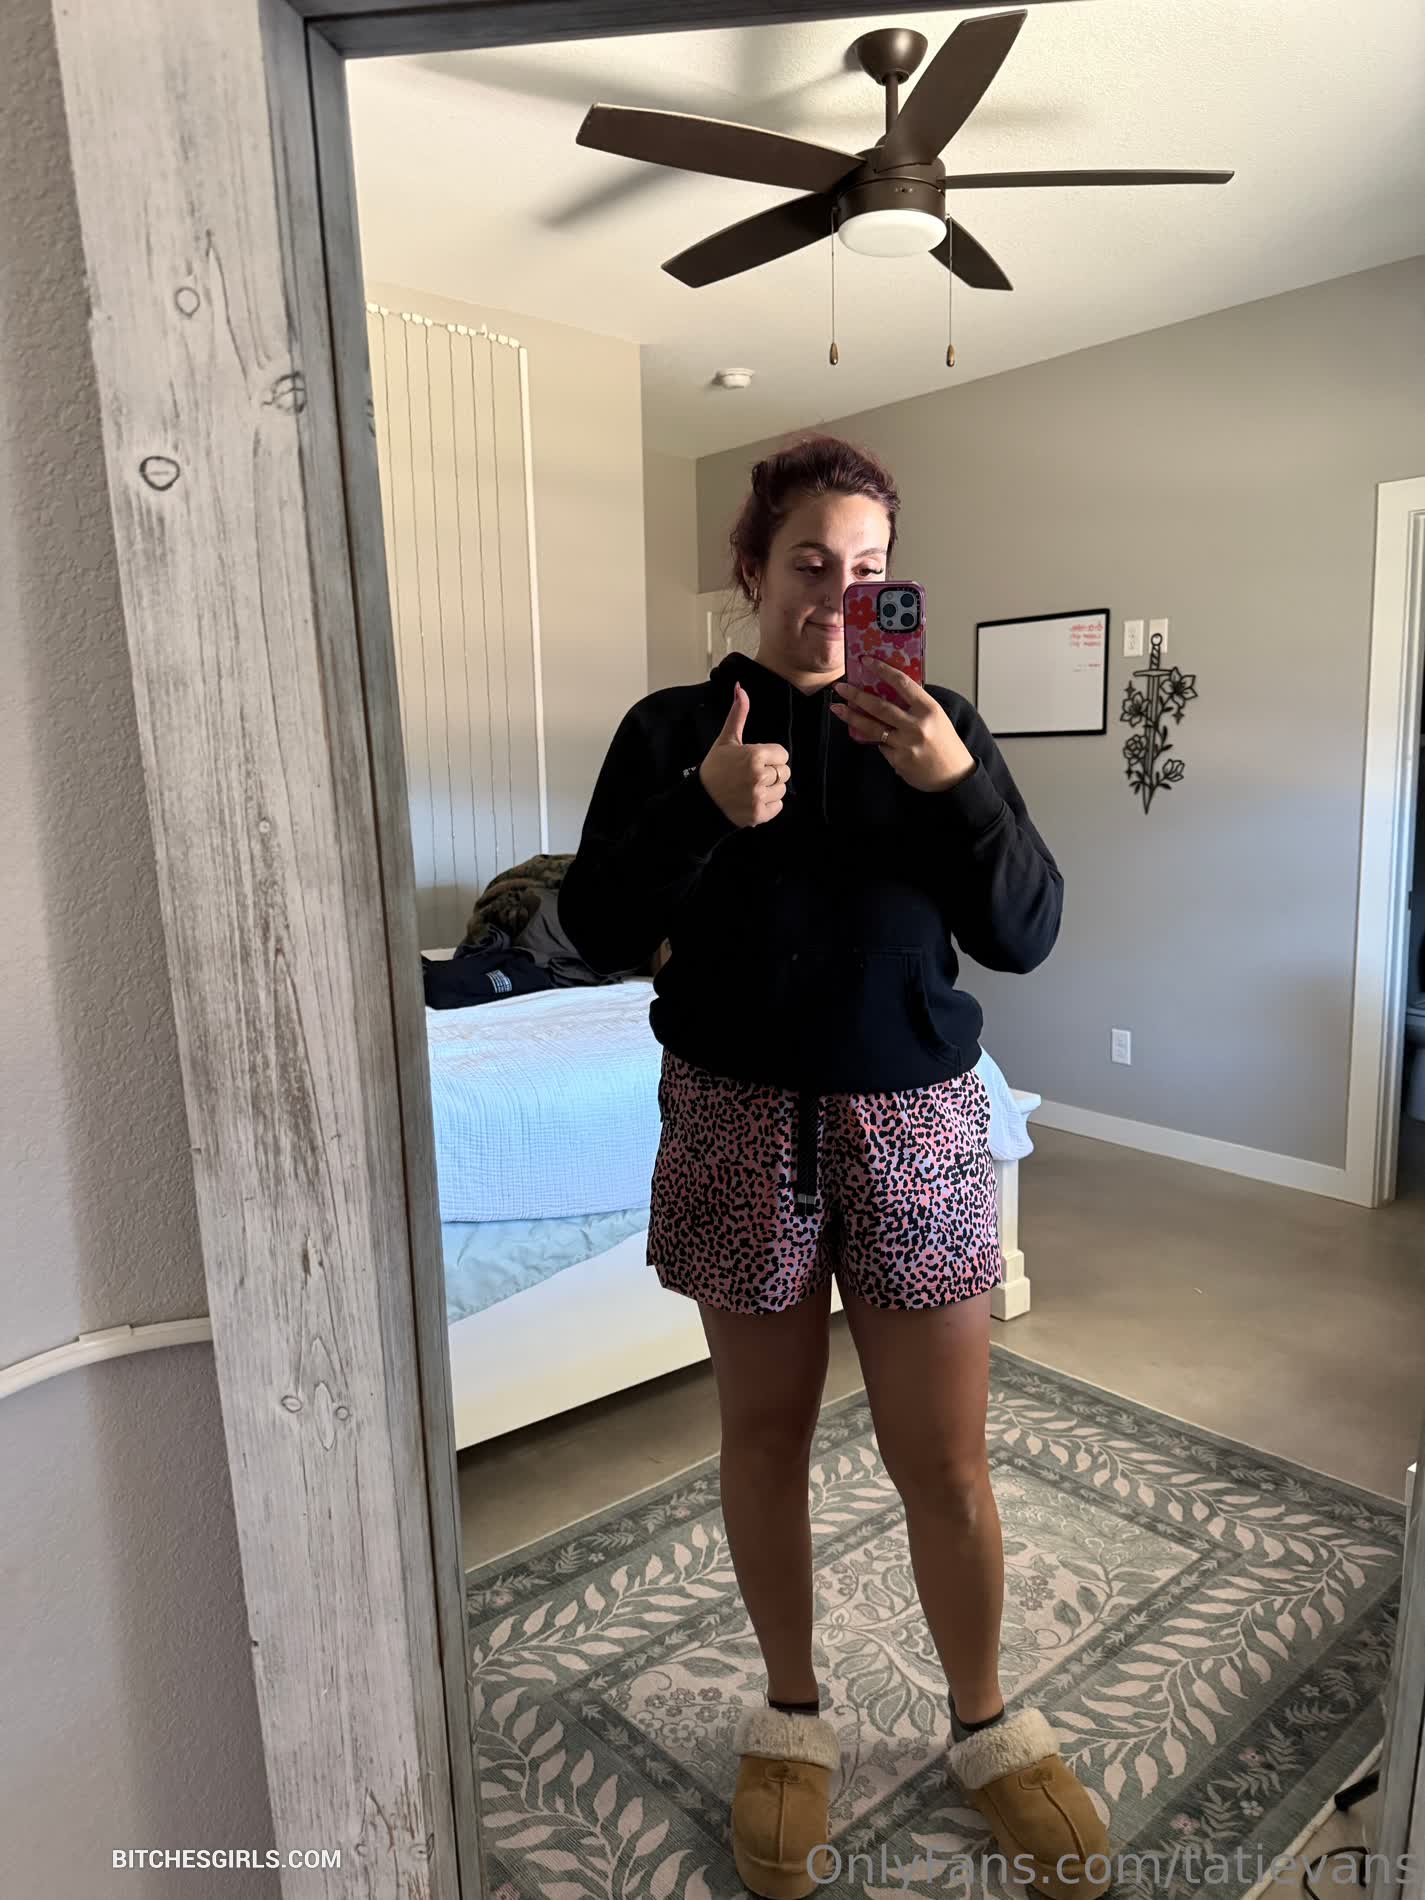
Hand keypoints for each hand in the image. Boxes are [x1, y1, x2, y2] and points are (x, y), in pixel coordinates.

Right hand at [698, 682, 789, 826]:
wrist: (700, 800)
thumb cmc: (714, 768)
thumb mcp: (726, 739)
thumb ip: (738, 714)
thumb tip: (740, 688)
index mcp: (755, 755)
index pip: (782, 754)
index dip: (770, 757)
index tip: (756, 761)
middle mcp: (759, 776)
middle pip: (785, 772)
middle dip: (771, 773)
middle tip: (752, 775)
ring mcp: (759, 797)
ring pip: (782, 790)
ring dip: (770, 789)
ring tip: (751, 788)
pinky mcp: (759, 814)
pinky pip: (778, 807)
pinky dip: (768, 805)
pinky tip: (752, 800)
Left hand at [831, 660, 976, 793]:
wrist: (953, 775)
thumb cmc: (945, 743)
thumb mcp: (936, 717)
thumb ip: (915, 705)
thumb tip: (888, 690)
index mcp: (929, 709)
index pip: (902, 683)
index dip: (882, 670)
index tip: (866, 661)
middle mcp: (917, 726)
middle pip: (879, 706)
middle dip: (856, 695)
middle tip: (841, 688)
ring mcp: (905, 744)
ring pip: (872, 727)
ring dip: (851, 717)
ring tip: (837, 708)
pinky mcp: (897, 760)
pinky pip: (880, 745)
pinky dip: (878, 740)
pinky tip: (879, 739)